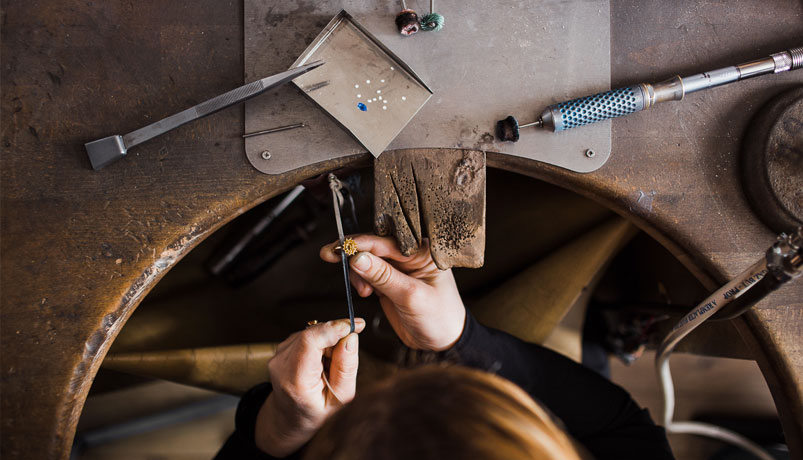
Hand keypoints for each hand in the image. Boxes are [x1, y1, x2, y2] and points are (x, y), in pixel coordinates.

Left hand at [254, 318, 364, 455]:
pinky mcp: (281, 347)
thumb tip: (351, 337)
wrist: (289, 416)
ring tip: (328, 365)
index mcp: (295, 381)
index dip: (334, 328)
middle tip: (342, 358)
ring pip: (312, 332)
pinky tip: (319, 361)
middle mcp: (281, 364)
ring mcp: (278, 354)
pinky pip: (307, 335)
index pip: (311, 341)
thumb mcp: (340, 397)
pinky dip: (319, 343)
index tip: (356, 326)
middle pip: (314, 333)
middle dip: (335, 338)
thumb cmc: (315, 409)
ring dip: (327, 342)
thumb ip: (346, 368)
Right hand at [320, 235, 465, 350]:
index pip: (385, 241)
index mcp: (422, 252)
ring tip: (364, 291)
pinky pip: (368, 274)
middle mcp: (410, 256)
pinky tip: (365, 292)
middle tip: (332, 257)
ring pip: (367, 260)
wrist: (443, 342)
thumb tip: (358, 258)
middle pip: (373, 246)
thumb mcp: (410, 297)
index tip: (339, 247)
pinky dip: (361, 281)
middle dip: (353, 254)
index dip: (359, 243)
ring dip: (358, 272)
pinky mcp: (390, 282)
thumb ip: (383, 277)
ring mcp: (399, 269)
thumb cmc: (439, 318)